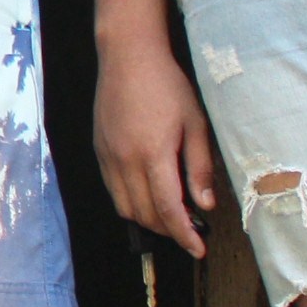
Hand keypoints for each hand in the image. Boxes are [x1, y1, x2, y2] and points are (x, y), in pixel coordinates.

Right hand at [95, 35, 220, 257]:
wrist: (128, 57)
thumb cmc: (167, 86)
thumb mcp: (195, 124)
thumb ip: (199, 167)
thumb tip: (206, 205)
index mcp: (154, 154)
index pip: (169, 209)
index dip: (184, 235)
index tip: (199, 249)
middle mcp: (126, 160)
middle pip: (145, 214)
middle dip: (169, 231)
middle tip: (191, 231)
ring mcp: (109, 157)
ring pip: (125, 207)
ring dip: (149, 220)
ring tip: (171, 217)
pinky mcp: (100, 151)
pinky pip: (114, 190)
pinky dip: (132, 203)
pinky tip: (149, 195)